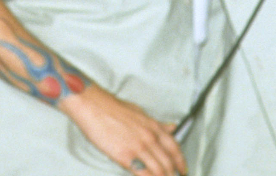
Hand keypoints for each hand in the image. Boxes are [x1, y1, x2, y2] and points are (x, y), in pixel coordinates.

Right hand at [59, 84, 185, 174]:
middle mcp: (150, 138)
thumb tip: (172, 128)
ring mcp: (139, 148)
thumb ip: (157, 124)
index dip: (181, 163)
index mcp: (154, 127)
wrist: (92, 106)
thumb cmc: (112, 108)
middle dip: (172, 174)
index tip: (182, 171)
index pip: (175, 149)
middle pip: (169, 163)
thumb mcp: (139, 113)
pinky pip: (144, 174)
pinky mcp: (126, 156)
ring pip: (160, 171)